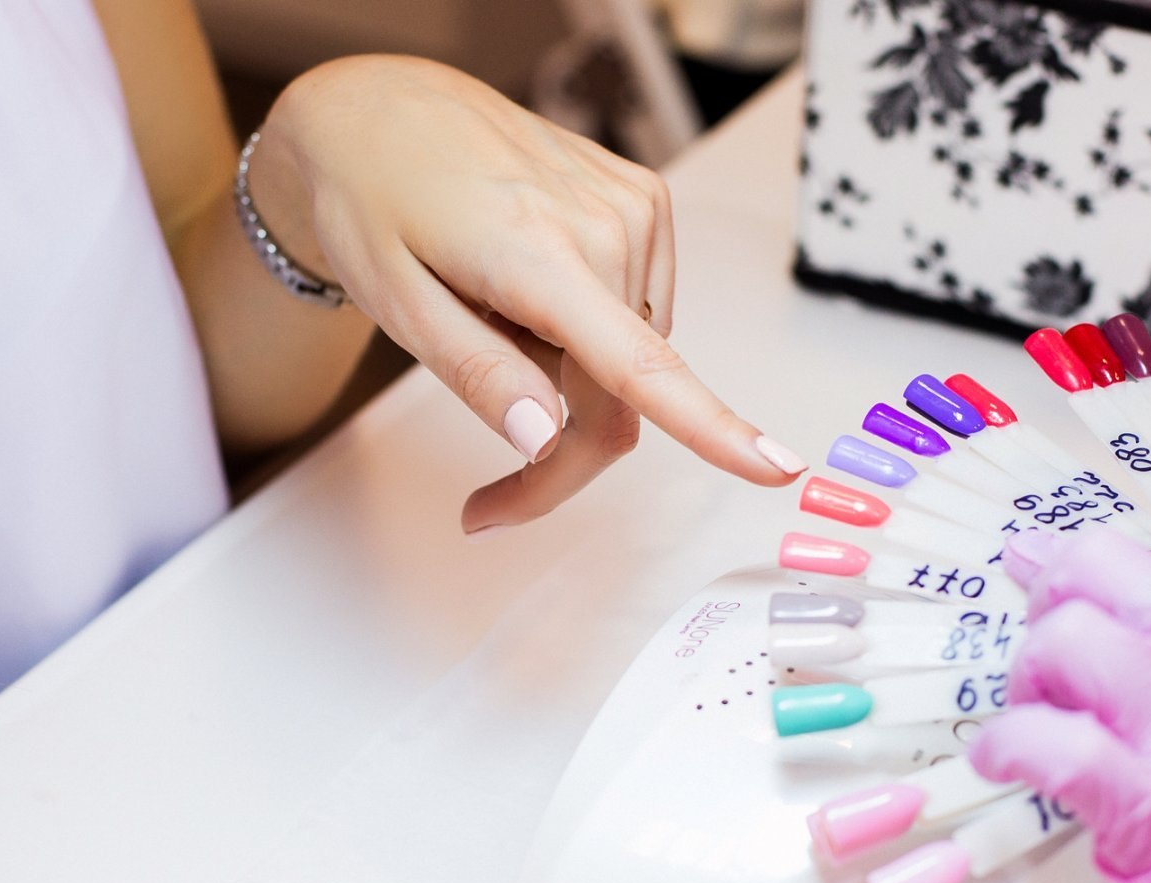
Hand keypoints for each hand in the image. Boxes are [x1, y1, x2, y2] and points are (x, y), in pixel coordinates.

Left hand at [249, 55, 804, 532]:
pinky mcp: (644, 201)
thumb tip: (545, 440)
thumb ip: (477, 375)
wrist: (382, 109)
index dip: (712, 429)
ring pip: (631, 361)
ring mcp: (634, 209)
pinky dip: (590, 330)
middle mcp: (608, 225)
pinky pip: (636, 311)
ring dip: (572, 380)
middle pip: (624, 398)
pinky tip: (535, 290)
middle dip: (564, 457)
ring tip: (498, 322)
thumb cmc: (375, 198)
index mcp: (541, 254)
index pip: (640, 365)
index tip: (775, 468)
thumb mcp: (395, 302)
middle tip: (488, 505)